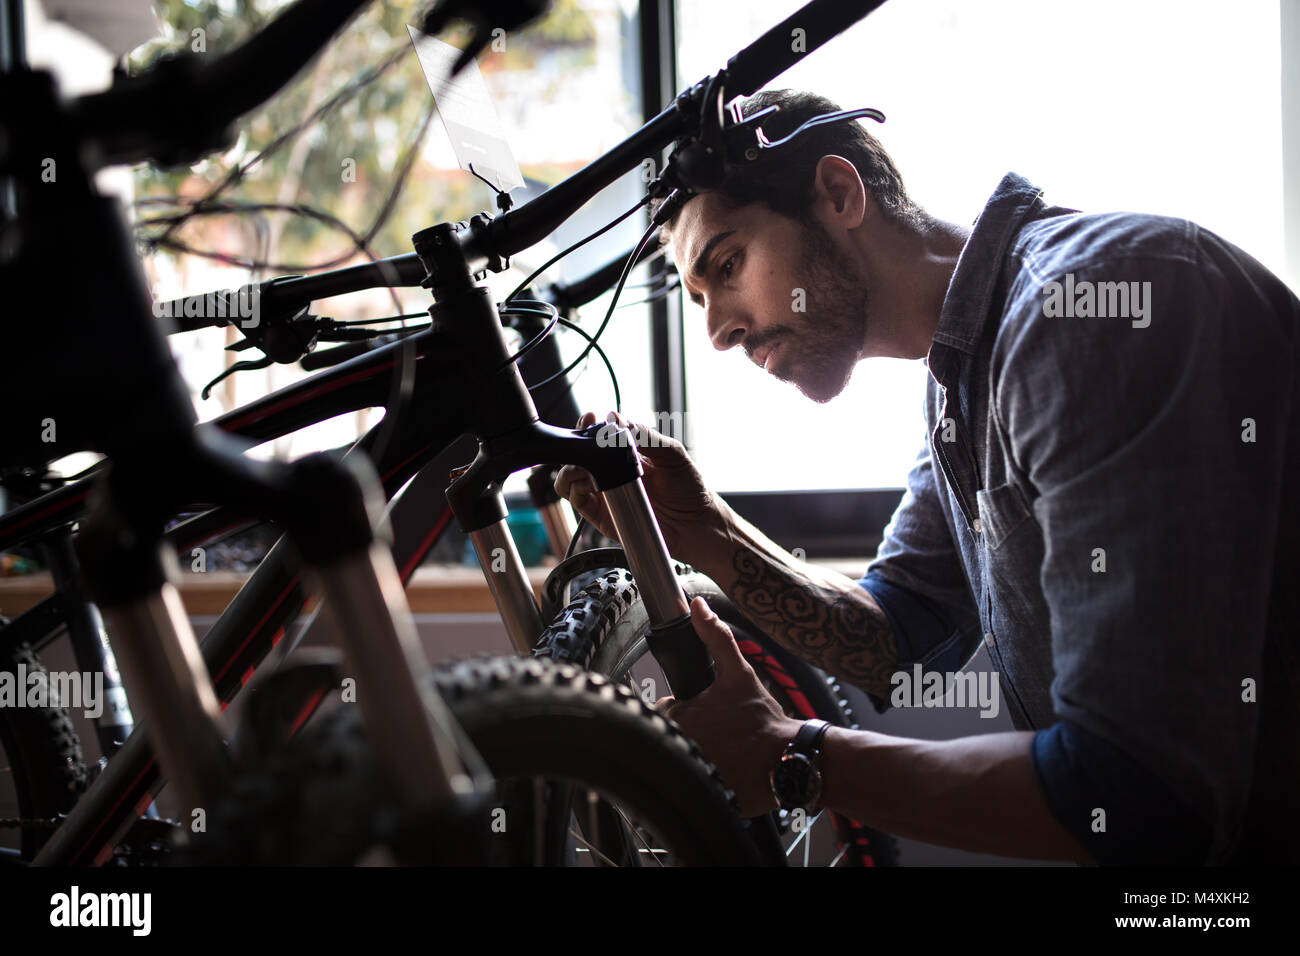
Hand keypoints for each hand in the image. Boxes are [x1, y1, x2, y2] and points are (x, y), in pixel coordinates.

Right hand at [554, 411, 724, 560]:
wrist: (697, 525)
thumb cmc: (689, 488)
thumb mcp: (671, 453)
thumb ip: (645, 436)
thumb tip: (614, 418)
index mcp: (626, 453)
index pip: (598, 435)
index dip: (588, 425)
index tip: (590, 419)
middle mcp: (611, 472)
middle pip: (578, 455)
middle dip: (574, 445)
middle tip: (582, 441)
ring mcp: (604, 494)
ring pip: (570, 478)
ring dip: (569, 469)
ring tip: (581, 467)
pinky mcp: (601, 516)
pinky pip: (578, 501)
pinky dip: (574, 490)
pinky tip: (586, 484)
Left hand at [655, 597, 802, 816]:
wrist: (788, 760)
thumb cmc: (762, 719)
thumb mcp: (739, 673)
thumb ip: (715, 637)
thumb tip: (699, 606)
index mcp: (678, 718)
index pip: (659, 711)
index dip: (679, 708)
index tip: (702, 711)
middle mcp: (677, 749)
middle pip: (665, 736)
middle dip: (686, 731)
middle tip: (716, 731)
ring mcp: (686, 777)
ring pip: (674, 759)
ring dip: (690, 754)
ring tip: (719, 750)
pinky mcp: (698, 798)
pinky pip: (688, 786)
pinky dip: (699, 780)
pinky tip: (721, 770)